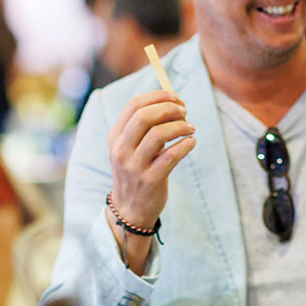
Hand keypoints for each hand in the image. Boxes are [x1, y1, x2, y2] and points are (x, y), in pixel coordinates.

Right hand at [107, 90, 195, 228]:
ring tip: (190, 128)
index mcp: (115, 137)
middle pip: (144, 116)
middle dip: (169, 109)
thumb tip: (173, 102)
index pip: (133, 106)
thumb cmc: (136, 171)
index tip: (175, 97)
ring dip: (180, 126)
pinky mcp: (150, 180)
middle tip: (184, 111)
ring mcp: (134, 166)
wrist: (130, 209)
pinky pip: (172, 155)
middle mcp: (121, 150)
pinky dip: (186, 144)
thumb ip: (145, 127)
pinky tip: (191, 143)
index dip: (157, 96)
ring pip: (159, 134)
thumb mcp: (130, 148)